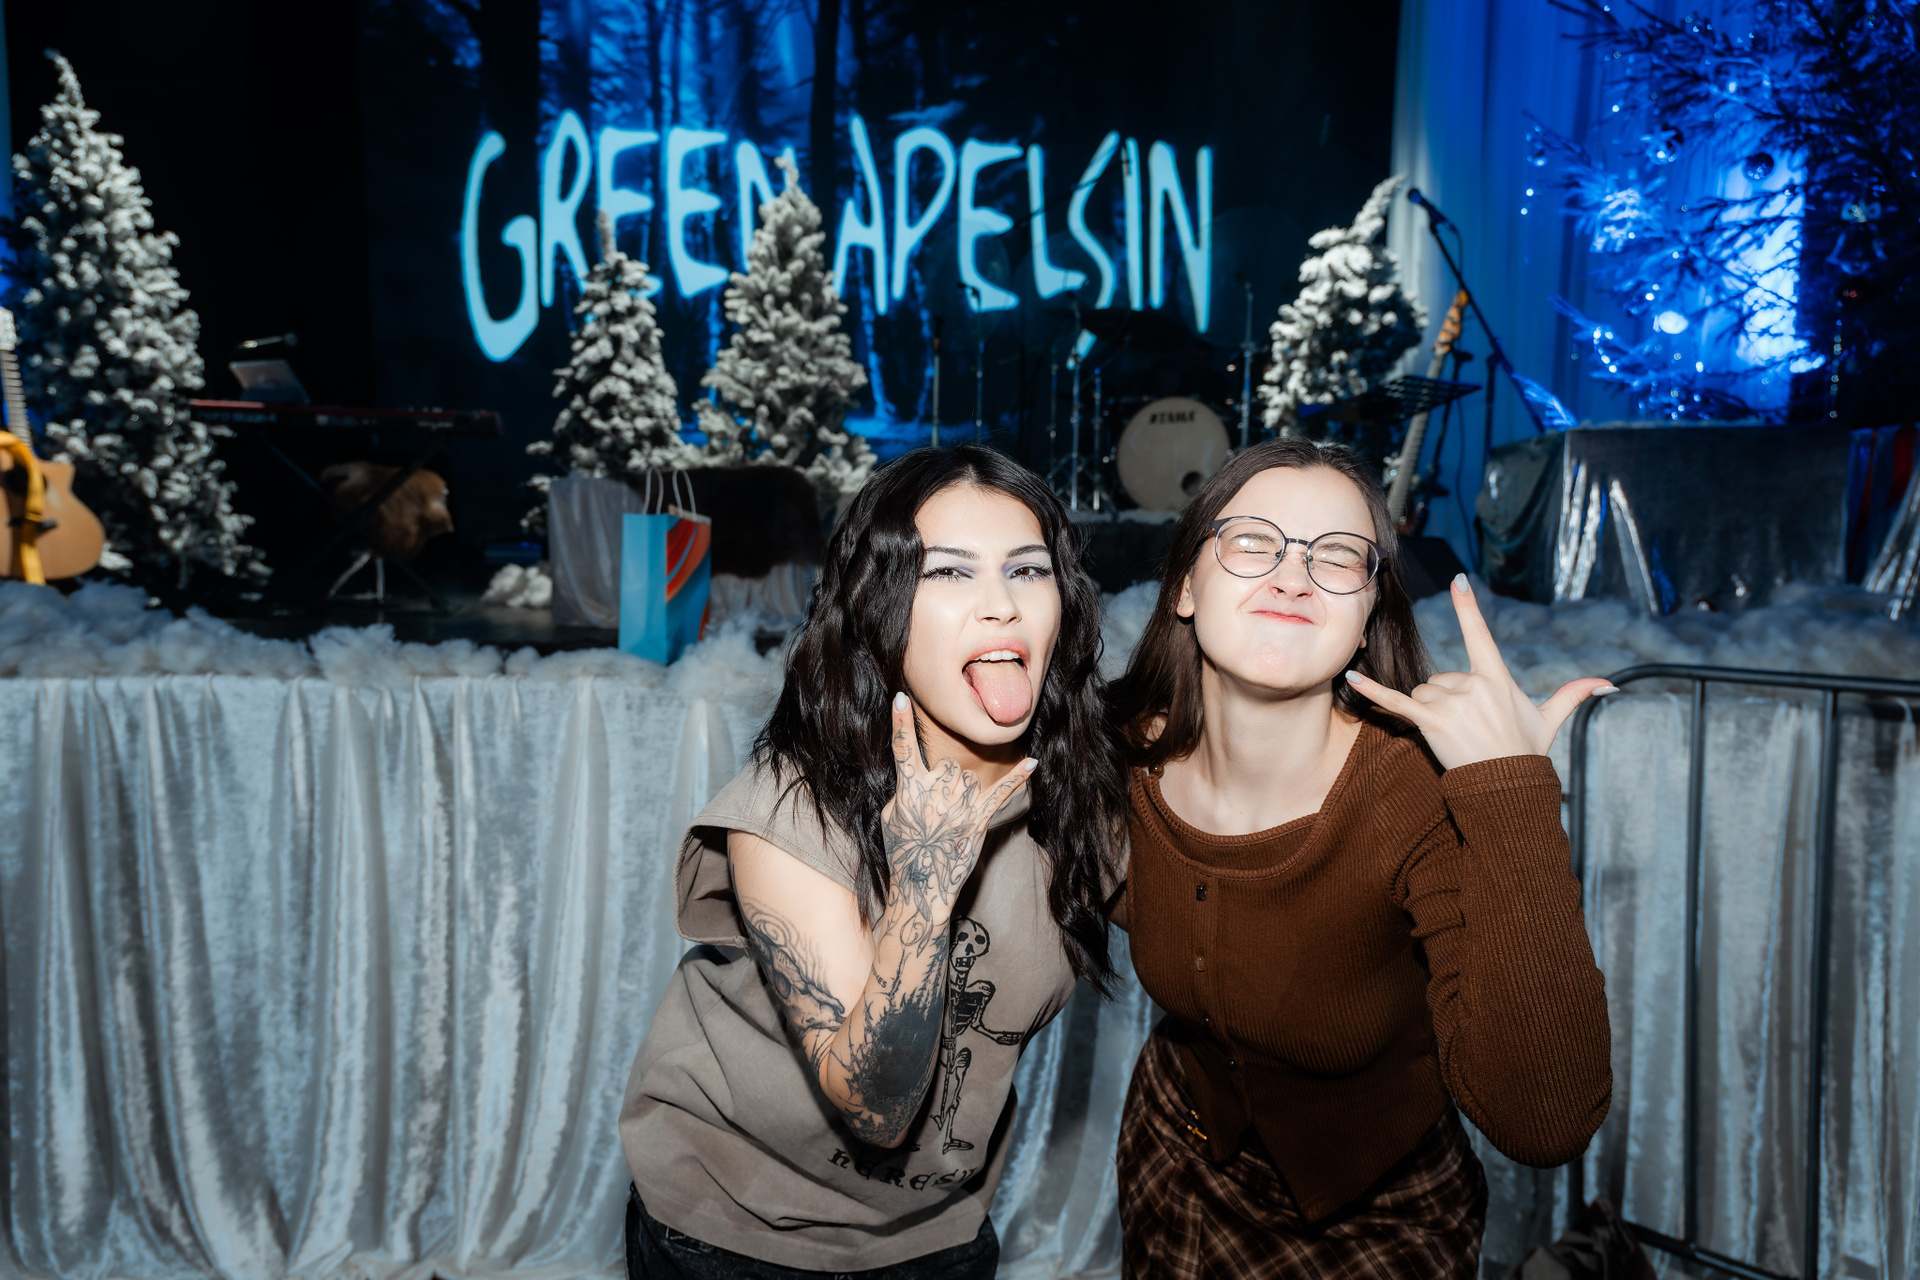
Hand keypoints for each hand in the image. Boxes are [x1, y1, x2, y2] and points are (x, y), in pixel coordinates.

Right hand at [882, 692, 1034, 921]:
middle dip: (946, 777)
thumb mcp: (890, 817)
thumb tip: (917, 775)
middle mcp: (934, 796)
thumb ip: (903, 790)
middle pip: (949, 764)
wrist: (923, 886)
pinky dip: (1017, 778)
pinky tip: (1032, 763)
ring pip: (970, 776)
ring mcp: (959, 808)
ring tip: (953, 816)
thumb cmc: (903, 851)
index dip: (900, 722)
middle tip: (940, 804)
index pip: (903, 750)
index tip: (901, 697)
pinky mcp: (979, 821)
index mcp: (908, 792)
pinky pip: (1001, 793)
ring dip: (964, 790)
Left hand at [1344, 576, 1615, 769]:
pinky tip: (1350, 677)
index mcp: (1496, 678)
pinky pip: (1395, 702)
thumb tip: (1609, 684)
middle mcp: (1472, 685)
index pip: (1479, 634)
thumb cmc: (1525, 752)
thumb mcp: (1549, 720)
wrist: (1507, 788)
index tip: (1458, 578)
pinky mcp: (1429, 722)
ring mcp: (1450, 703)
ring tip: (1453, 734)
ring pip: (1422, 693)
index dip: (1469, 607)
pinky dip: (1372, 692)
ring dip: (1430, 712)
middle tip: (1467, 726)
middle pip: (1440, 678)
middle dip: (1447, 700)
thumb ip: (1573, 695)